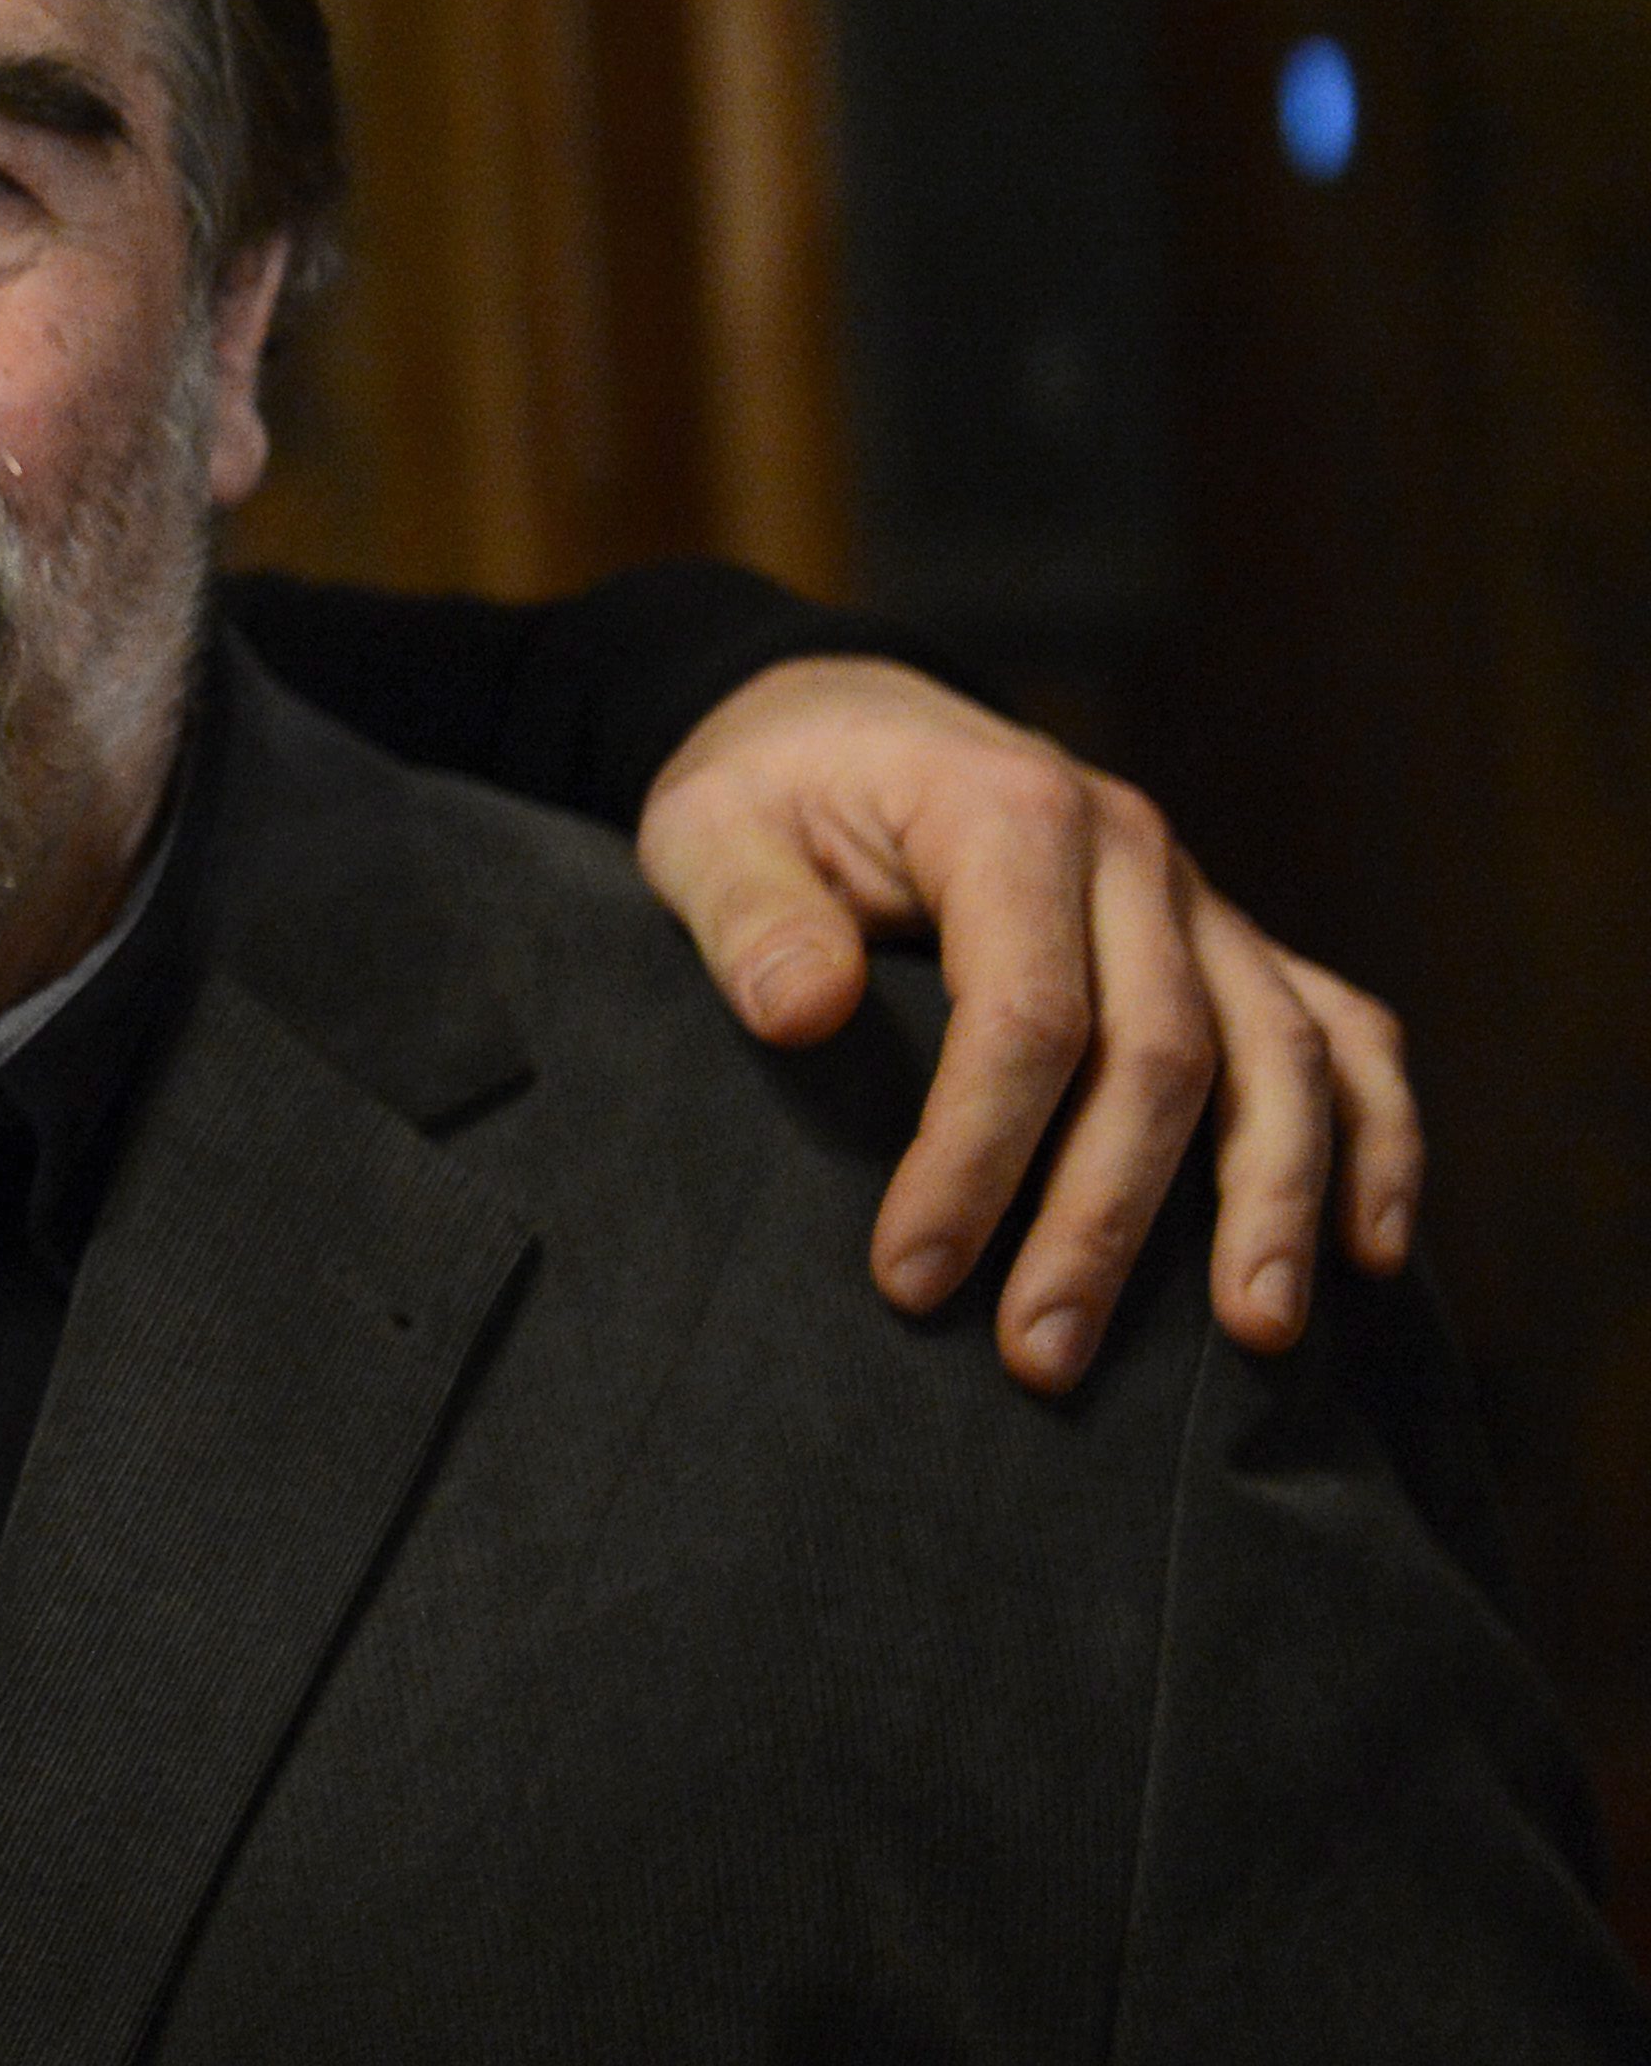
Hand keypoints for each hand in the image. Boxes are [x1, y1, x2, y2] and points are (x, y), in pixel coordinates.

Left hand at [637, 656, 1418, 1392]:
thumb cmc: (770, 795)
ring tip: (1252, 1336)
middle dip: (1104, 1220)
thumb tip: (803, 1013)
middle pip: (1162, 1055)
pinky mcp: (1229, 942)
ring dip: (1271, 1202)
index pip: (1026, 1013)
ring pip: (1281, 1056)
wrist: (849, 722)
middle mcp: (1132, 849)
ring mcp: (1197, 898)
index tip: (911, 1276)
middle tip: (1040, 1359)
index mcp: (1008, 811)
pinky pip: (1344, 1033)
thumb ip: (749, 914)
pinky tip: (1370, 1251)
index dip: (976, 1155)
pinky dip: (1373, 1137)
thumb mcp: (707, 828)